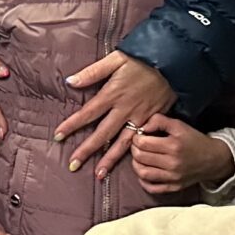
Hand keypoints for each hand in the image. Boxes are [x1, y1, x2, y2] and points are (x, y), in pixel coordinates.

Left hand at [57, 54, 177, 176]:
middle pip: (102, 134)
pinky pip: (140, 141)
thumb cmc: (143, 59)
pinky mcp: (153, 122)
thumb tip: (70, 82)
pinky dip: (132, 154)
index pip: (87, 113)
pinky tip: (127, 164)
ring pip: (122, 143)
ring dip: (109, 160)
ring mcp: (140, 118)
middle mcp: (125, 109)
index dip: (72, 125)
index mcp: (113, 94)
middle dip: (86, 150)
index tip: (58, 136)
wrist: (175, 63)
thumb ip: (92, 72)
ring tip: (98, 174)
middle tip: (73, 165)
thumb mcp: (116, 59)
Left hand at [131, 116, 233, 195]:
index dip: (136, 137)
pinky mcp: (174, 187)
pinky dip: (143, 180)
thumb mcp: (179, 125)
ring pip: (142, 173)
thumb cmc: (194, 140)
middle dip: (134, 149)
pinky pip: (152, 188)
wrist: (214, 159)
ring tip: (140, 157)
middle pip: (140, 157)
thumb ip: (159, 121)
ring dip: (136, 164)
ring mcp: (173, 178)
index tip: (140, 135)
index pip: (142, 143)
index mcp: (174, 146)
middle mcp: (173, 164)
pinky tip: (145, 171)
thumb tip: (142, 126)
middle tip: (138, 145)